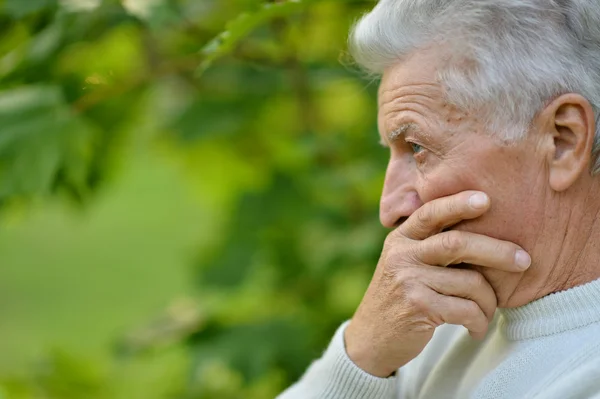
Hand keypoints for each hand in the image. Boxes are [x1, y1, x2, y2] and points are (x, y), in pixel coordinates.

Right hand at [344, 191, 530, 377]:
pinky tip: (475, 328)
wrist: (371, 338)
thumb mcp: (405, 264)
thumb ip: (429, 246)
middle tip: (524, 260)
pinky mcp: (417, 306)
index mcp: (400, 238)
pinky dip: (479, 321)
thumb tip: (482, 228)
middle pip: (457, 243)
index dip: (458, 203)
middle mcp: (402, 255)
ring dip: (489, 302)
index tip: (487, 199)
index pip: (431, 213)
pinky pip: (466, 309)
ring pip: (470, 282)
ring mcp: (408, 280)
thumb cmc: (401, 298)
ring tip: (486, 313)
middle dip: (497, 250)